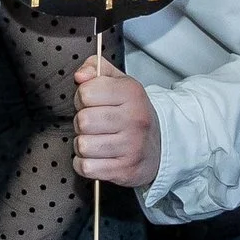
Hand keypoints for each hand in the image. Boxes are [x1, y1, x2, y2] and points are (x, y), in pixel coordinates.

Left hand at [74, 51, 159, 189]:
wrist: (159, 147)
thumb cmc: (132, 113)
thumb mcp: (119, 83)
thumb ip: (96, 69)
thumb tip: (79, 76)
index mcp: (131, 93)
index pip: (86, 92)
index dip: (83, 98)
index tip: (92, 103)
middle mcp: (134, 119)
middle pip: (82, 120)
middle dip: (82, 122)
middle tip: (94, 124)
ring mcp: (131, 146)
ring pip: (82, 145)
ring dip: (83, 144)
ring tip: (96, 140)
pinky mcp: (125, 170)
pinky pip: (86, 167)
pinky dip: (84, 164)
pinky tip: (96, 157)